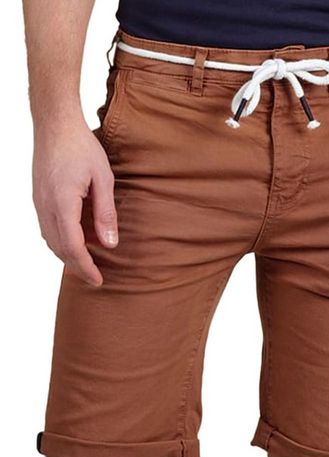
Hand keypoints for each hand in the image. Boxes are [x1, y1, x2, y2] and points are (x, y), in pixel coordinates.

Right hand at [32, 117, 117, 286]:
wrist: (55, 124)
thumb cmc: (82, 148)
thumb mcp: (103, 179)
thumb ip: (106, 213)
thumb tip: (110, 244)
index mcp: (62, 203)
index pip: (73, 246)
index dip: (86, 267)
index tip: (99, 280)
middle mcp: (45, 207)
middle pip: (59, 248)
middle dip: (77, 266)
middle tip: (94, 278)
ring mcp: (38, 202)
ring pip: (50, 240)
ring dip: (67, 255)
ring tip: (86, 263)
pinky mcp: (39, 197)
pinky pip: (47, 228)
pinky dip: (61, 241)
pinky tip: (75, 241)